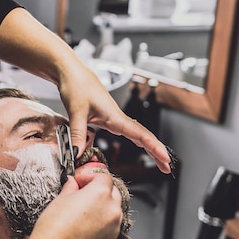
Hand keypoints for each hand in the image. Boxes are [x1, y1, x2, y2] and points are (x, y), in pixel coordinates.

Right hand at [33, 172, 122, 238]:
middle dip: (100, 192)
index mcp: (101, 194)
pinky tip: (86, 231)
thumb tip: (73, 184)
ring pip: (114, 213)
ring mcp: (114, 229)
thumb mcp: (60, 199)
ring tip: (84, 216)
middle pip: (113, 193)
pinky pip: (110, 231)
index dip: (90, 177)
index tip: (81, 182)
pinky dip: (102, 228)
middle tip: (83, 196)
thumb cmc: (54, 228)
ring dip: (103, 211)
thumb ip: (72, 188)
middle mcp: (112, 210)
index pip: (104, 177)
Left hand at [57, 63, 171, 173]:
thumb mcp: (76, 111)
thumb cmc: (76, 85)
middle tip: (166, 167)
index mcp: (116, 117)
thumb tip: (77, 153)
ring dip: (150, 148)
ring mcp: (115, 118)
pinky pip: (129, 132)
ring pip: (138, 135)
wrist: (71, 71)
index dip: (154, 148)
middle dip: (157, 152)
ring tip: (159, 161)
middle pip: (144, 137)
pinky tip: (141, 145)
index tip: (165, 158)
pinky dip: (138, 140)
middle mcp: (118, 118)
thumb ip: (78, 134)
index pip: (141, 135)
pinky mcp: (108, 118)